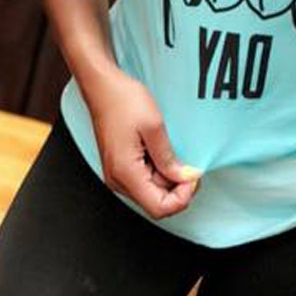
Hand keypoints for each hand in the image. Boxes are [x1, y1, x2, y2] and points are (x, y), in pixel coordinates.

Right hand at [86, 68, 202, 218]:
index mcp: (125, 173)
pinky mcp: (120, 167)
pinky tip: (161, 151)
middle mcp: (118, 180)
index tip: (193, 176)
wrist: (102, 87)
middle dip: (178, 187)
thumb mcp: (154, 126)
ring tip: (172, 152)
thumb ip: (169, 158)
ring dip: (168, 178)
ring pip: (151, 191)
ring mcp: (117, 174)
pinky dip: (159, 171)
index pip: (159, 208)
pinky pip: (144, 179)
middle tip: (189, 164)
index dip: (182, 197)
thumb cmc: (122, 101)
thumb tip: (186, 178)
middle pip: (156, 203)